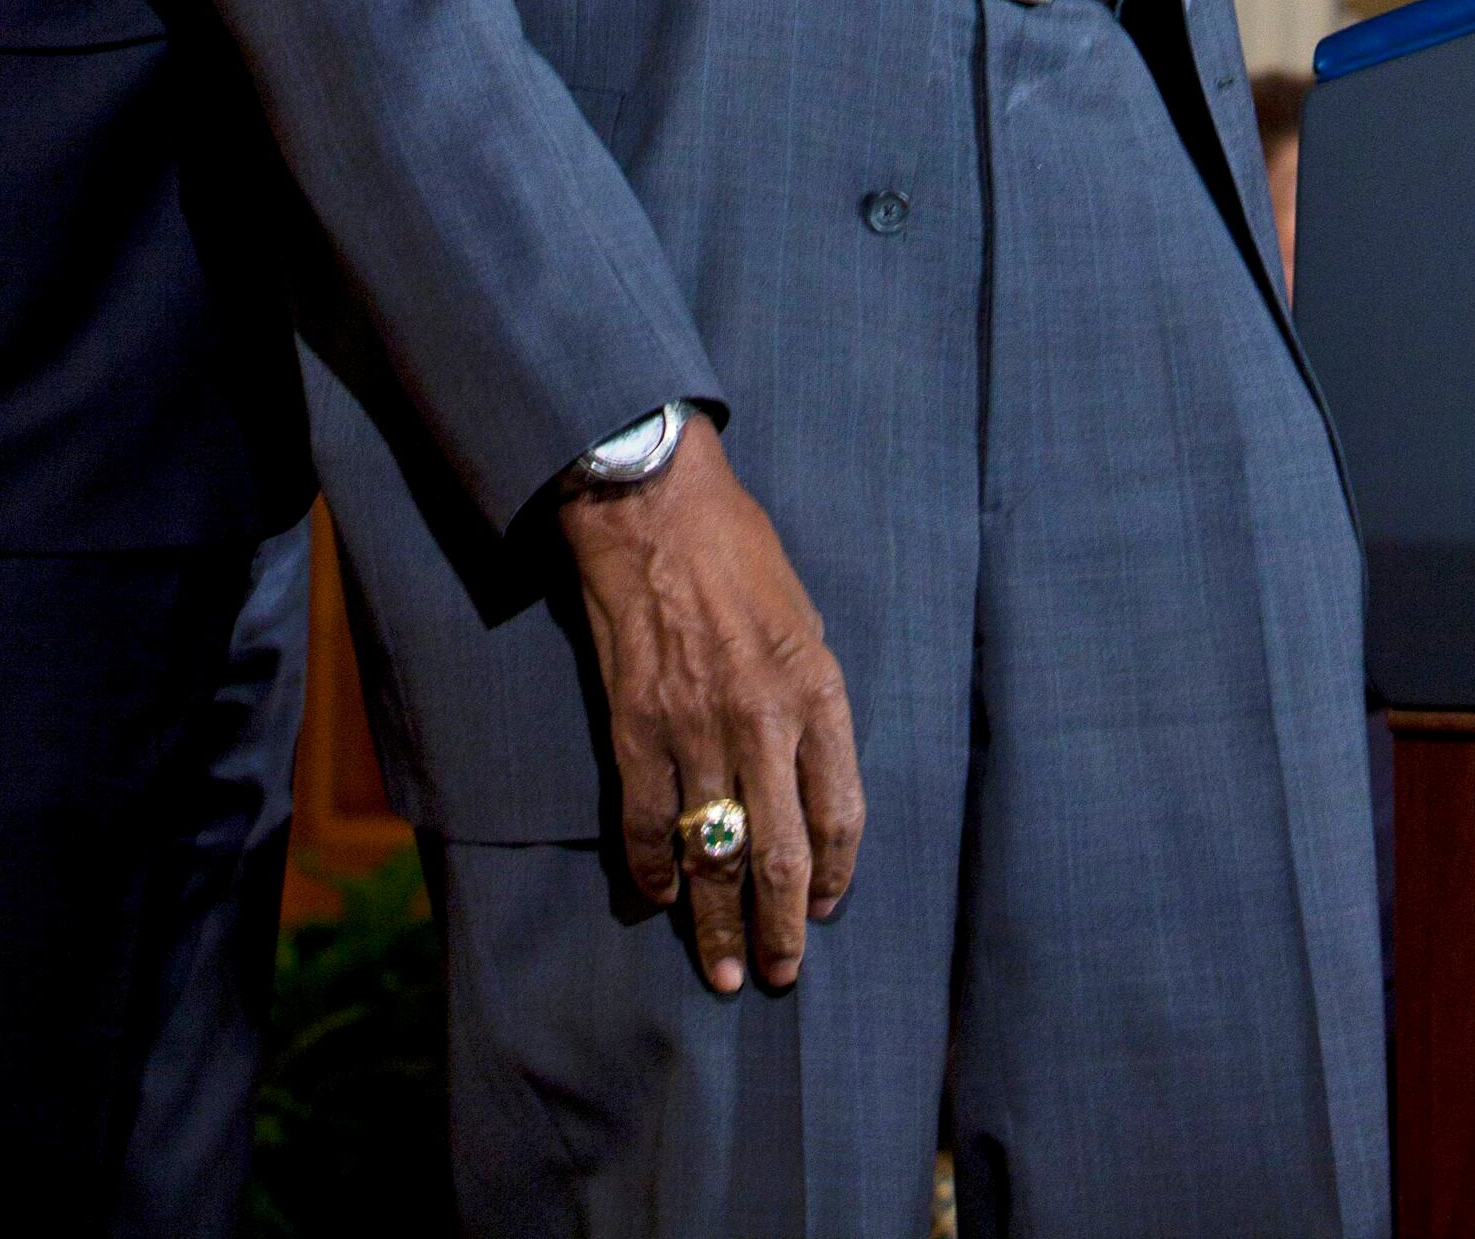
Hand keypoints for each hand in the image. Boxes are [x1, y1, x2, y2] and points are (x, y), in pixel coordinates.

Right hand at [560, 417, 863, 996]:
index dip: (835, 876)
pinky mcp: (635, 726)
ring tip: (721, 970)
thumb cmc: (738, 549)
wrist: (652, 503)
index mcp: (816, 691)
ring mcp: (694, 729)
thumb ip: (810, 696)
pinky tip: (658, 897)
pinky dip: (651, 871)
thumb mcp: (804, 616)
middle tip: (778, 972)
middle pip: (777, 854)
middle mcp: (761, 721)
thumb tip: (806, 771)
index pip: (839, 814)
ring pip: (710, 854)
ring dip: (715, 922)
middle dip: (779, 926)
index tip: (826, 909)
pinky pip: (644, 823)